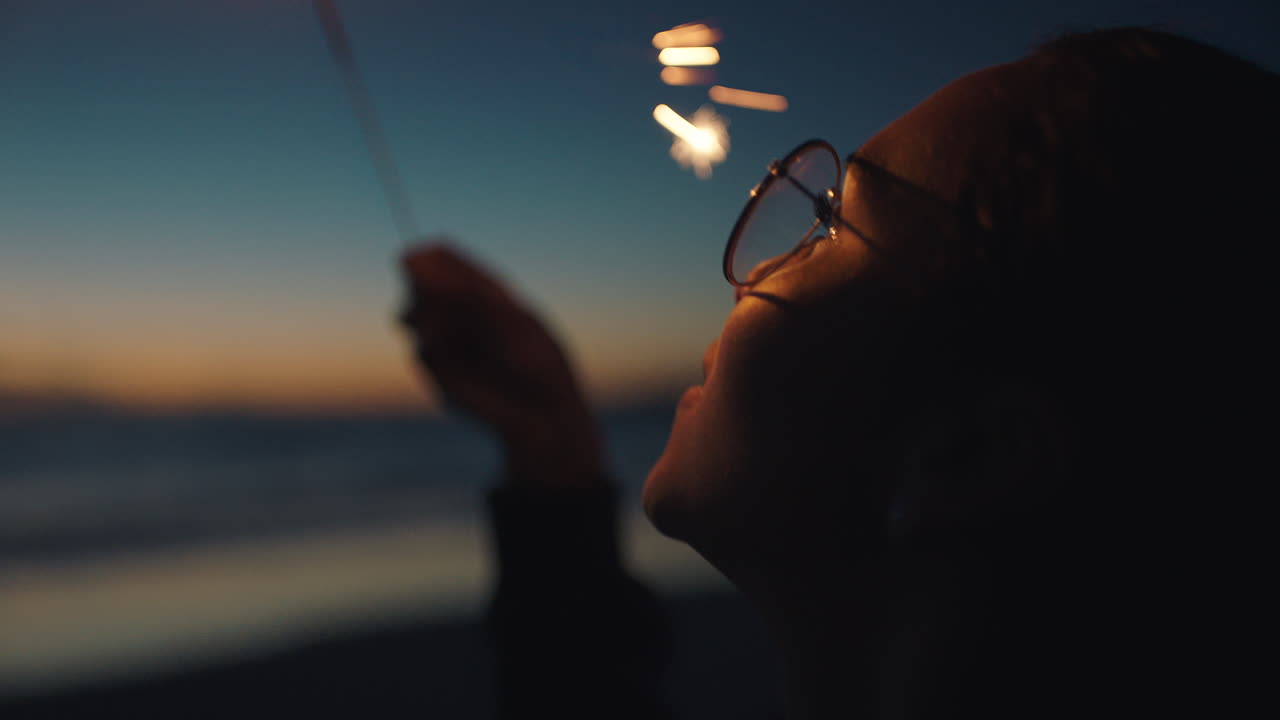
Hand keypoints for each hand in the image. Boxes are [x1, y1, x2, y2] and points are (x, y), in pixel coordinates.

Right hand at [400, 241, 602, 486]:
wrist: (538, 411)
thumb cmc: (532, 358)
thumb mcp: (505, 317)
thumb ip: (462, 289)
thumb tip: (410, 260)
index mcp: (480, 287)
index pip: (442, 256)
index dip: (425, 256)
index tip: (413, 262)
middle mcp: (456, 307)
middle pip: (416, 281)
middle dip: (421, 291)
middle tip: (438, 303)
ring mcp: (443, 335)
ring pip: (407, 313)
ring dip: (422, 319)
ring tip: (448, 334)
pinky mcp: (435, 366)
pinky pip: (420, 351)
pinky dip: (436, 355)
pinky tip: (464, 368)